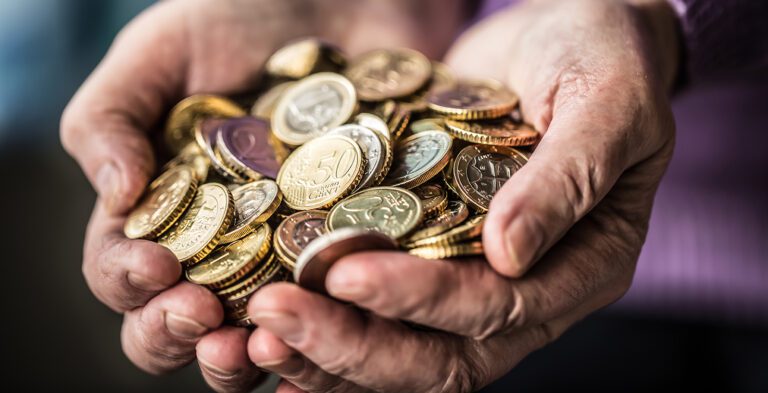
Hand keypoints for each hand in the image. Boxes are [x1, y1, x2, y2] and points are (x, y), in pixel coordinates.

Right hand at [60, 0, 464, 390]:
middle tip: (200, 315)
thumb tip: (113, 197)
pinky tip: (333, 325)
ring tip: (261, 346)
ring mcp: (289, 258)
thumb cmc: (241, 18)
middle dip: (177, 335)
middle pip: (181, 327)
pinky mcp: (356, 254)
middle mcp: (220, 248)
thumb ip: (111, 117)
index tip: (156, 264)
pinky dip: (334, 330)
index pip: (122, 273)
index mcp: (161, 211)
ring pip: (258, 340)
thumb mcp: (161, 52)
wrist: (343, 2)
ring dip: (248, 358)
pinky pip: (344, 311)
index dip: (128, 282)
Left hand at [245, 0, 677, 391]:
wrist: (568, 31)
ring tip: (257, 335)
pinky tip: (269, 334)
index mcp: (585, 266)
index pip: (501, 309)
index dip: (424, 300)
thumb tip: (510, 255)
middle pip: (442, 357)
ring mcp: (476, 281)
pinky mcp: (433, 259)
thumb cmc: (604, 55)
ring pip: (404, 352)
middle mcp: (529, 290)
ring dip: (329, 351)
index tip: (347, 274)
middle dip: (356, 345)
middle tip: (275, 320)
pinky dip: (329, 329)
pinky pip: (381, 316)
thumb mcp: (605, 101)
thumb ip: (569, 177)